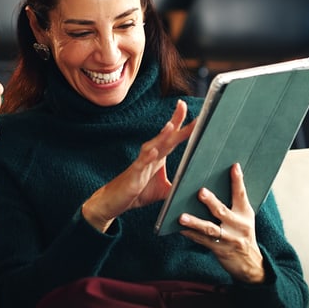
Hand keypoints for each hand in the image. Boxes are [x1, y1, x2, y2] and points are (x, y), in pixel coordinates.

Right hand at [82, 100, 194, 231]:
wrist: (114, 201)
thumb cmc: (137, 193)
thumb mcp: (164, 191)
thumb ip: (178, 186)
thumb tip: (194, 185)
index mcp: (159, 157)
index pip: (172, 137)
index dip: (180, 123)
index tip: (190, 110)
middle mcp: (151, 156)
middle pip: (165, 137)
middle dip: (175, 121)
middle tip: (183, 106)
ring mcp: (141, 164)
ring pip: (152, 146)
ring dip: (161, 136)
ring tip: (171, 126)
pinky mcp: (133, 175)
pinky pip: (140, 164)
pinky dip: (146, 157)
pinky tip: (154, 151)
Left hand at [178, 163, 265, 283]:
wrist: (251, 264)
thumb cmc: (243, 234)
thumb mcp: (245, 218)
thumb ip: (235, 203)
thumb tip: (217, 184)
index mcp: (245, 213)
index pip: (241, 194)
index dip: (238, 180)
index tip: (234, 166)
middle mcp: (238, 225)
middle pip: (223, 211)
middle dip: (211, 202)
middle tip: (201, 192)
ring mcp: (229, 239)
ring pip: (209, 229)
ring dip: (194, 222)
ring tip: (181, 217)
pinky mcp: (220, 250)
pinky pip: (202, 241)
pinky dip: (190, 234)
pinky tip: (179, 229)